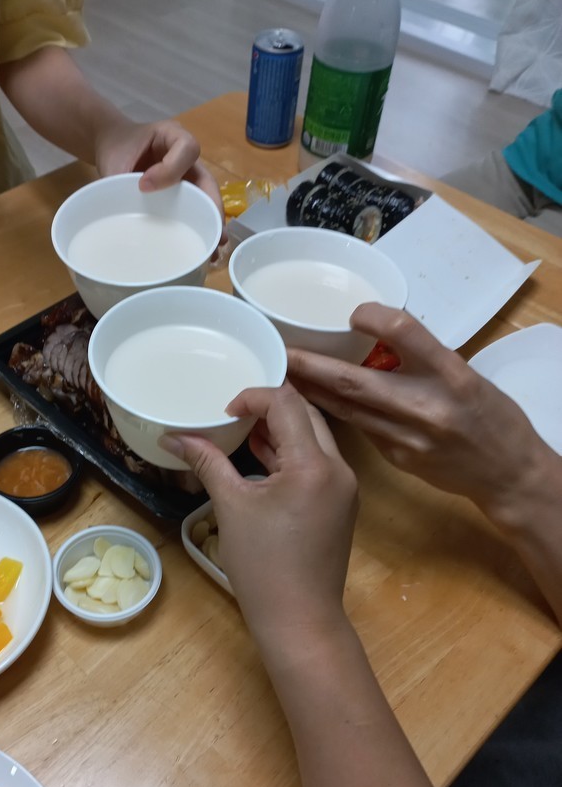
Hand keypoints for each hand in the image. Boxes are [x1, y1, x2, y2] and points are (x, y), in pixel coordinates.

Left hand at [94, 118, 225, 238]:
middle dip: (212, 207)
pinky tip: (204, 243)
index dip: (171, 169)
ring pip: (206, 196)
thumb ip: (119, 182)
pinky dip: (200, 223)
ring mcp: (187, 174)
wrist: (113, 144)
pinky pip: (195, 205)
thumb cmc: (115, 148)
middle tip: (216, 235)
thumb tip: (125, 217)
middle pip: (207, 179)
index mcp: (171, 134)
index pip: (187, 148)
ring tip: (215, 246)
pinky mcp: (182, 192)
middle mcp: (185, 155)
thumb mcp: (113, 161)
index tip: (143, 186)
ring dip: (211, 220)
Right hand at [163, 383, 357, 642]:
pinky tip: (261, 460)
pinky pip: (317, 462)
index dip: (253, 396)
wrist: (300, 619)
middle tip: (233, 414)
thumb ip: (207, 462)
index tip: (224, 411)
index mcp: (314, 465)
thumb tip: (174, 437)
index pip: (288, 404)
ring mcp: (344, 487)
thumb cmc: (263, 566)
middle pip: (307, 415)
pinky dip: (291, 454)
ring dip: (281, 430)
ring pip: (315, 437)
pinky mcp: (341, 503)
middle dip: (269, 408)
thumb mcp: (231, 507)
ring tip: (242, 433)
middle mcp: (339, 468)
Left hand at [287, 304, 550, 520]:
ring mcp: (407, 437)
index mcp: (451, 374)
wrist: (506, 474)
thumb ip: (422, 357)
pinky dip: (334, 412)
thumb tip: (372, 332)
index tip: (353, 312)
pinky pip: (359, 428)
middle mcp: (426, 405)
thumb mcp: (465, 374)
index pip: (405, 331)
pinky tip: (312, 403)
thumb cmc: (489, 416)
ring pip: (347, 408)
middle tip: (281, 349)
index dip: (374, 317)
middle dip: (310, 364)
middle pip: (355, 380)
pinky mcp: (395, 458)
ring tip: (283, 372)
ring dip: (310, 389)